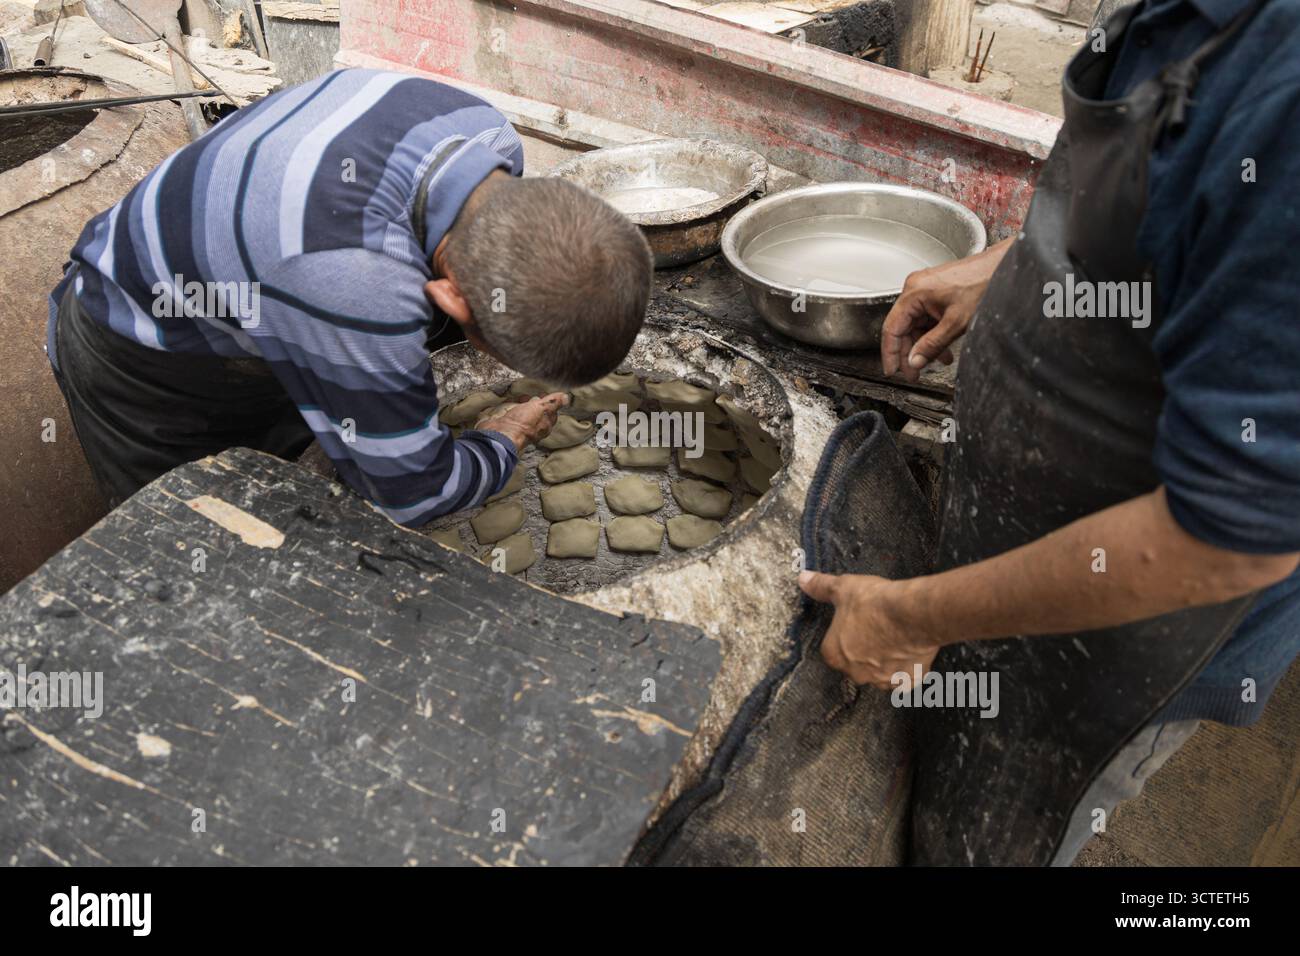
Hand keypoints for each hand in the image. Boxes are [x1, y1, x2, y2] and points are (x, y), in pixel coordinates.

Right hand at [475, 392, 567, 450]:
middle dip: (536, 404)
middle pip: (538, 414)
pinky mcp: (509, 426)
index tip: (544, 394)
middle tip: (533, 396)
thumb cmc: (524, 423)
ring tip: (521, 398)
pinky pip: (513, 416)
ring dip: (524, 406)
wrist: (502, 433)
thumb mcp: (543, 408)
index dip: (549, 403)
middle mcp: (534, 429)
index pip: (551, 413)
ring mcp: (520, 428)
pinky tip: (510, 404)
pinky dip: (513, 408)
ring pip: (525, 415)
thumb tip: (566, 397)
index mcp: (545, 426)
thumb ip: (554, 402)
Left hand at [798, 570, 939, 688]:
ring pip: (880, 673)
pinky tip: (911, 648)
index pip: (833, 648)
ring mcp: (883, 680)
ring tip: (895, 636)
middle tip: (876, 628)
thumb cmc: (875, 603)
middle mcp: (856, 673)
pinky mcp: (907, 681)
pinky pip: (905, 677)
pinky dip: (908, 667)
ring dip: (886, 660)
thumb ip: (821, 586)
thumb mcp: (842, 588)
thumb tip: (803, 579)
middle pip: (856, 664)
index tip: (856, 622)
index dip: (845, 634)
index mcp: (834, 655)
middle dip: (864, 650)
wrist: (912, 613)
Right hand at [881, 238, 1012, 381]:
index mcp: (914, 293)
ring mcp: (925, 289)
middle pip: (903, 328)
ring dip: (924, 344)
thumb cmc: (983, 284)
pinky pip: (927, 317)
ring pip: (916, 324)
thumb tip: (914, 361)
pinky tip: (943, 346)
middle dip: (910, 352)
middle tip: (914, 373)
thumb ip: (932, 345)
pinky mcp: (935, 292)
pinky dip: (933, 333)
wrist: (1001, 268)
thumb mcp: (955, 323)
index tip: (892, 370)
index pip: (891, 328)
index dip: (890, 353)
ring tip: (937, 361)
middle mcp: (915, 289)